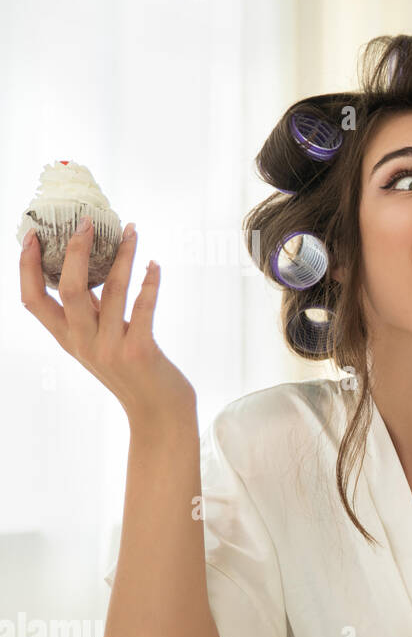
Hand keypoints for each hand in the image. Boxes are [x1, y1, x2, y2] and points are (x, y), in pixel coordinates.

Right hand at [19, 216, 195, 426]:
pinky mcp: (140, 351)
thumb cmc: (134, 374)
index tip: (31, 236)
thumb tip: (89, 273)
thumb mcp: (101, 344)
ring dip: (125, 256)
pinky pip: (144, 308)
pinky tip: (154, 265)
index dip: (27, 268)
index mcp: (68, 339)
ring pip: (112, 291)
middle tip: (87, 222)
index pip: (32, 300)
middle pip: (69, 289)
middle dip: (77, 251)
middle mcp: (84, 343)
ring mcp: (111, 348)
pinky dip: (150, 283)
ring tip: (133, 230)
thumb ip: (92, 314)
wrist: (159, 414)